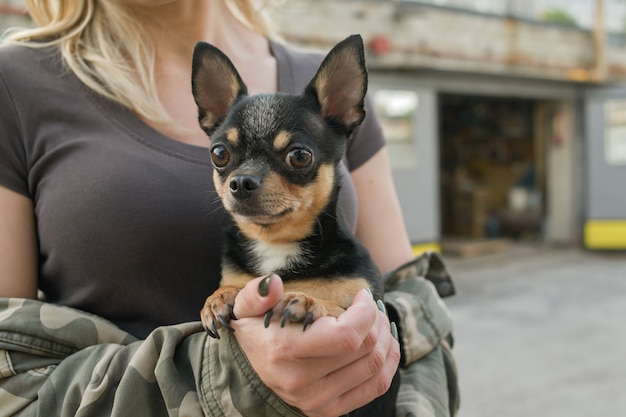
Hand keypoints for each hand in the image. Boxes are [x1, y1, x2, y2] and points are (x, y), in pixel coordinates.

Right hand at [231, 275, 399, 416]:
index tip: (362, 295)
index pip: (346, 336)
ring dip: (386, 338)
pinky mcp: (329, 410)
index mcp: (284, 351)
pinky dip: (388, 362)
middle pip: (364, 348)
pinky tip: (384, 343)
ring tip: (378, 321)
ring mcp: (316, 400)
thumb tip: (272, 283)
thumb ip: (255, 294)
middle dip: (377, 320)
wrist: (249, 368)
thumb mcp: (246, 306)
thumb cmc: (256, 329)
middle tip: (372, 305)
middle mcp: (300, 382)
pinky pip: (375, 386)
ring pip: (374, 366)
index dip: (365, 312)